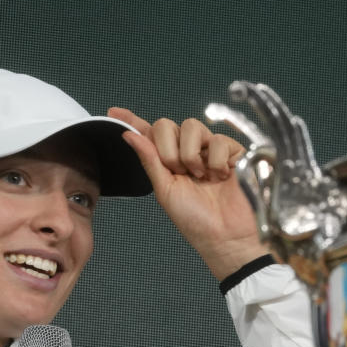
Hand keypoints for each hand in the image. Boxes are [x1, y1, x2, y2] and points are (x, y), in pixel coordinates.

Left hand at [109, 107, 269, 280]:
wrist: (225, 235)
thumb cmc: (196, 220)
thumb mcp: (164, 190)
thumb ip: (149, 160)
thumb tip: (129, 135)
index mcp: (168, 162)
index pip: (149, 135)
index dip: (132, 121)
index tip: (113, 111)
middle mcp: (187, 151)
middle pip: (167, 125)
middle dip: (168, 150)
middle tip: (180, 173)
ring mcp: (209, 149)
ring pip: (192, 126)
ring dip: (192, 155)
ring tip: (202, 176)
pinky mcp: (232, 151)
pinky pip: (219, 139)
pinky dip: (217, 161)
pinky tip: (221, 176)